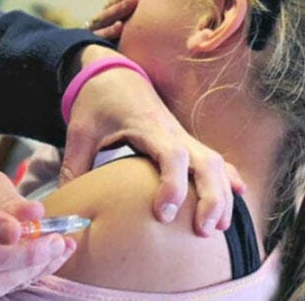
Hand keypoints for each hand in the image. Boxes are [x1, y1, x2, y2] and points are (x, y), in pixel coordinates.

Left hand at [60, 45, 246, 236]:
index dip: (173, 186)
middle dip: (211, 197)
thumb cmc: (96, 102)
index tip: (162, 215)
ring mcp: (183, 135)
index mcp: (148, 127)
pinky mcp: (185, 140)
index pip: (172, 155)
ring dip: (222, 194)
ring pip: (216, 162)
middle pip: (206, 162)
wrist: (112, 73)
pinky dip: (228, 176)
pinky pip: (214, 158)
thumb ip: (73, 168)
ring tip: (219, 228)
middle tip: (204, 230)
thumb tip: (67, 208)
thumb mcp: (79, 132)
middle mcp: (173, 131)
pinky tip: (237, 195)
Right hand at [87, 0, 146, 40]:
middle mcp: (102, 18)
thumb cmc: (115, 44)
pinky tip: (120, 26)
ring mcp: (96, 30)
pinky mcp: (93, 44)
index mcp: (110, 11)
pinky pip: (101, 37)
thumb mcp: (124, 24)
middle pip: (114, 2)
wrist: (87, 62)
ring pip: (107, 16)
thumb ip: (134, 11)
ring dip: (120, 7)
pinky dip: (110, 31)